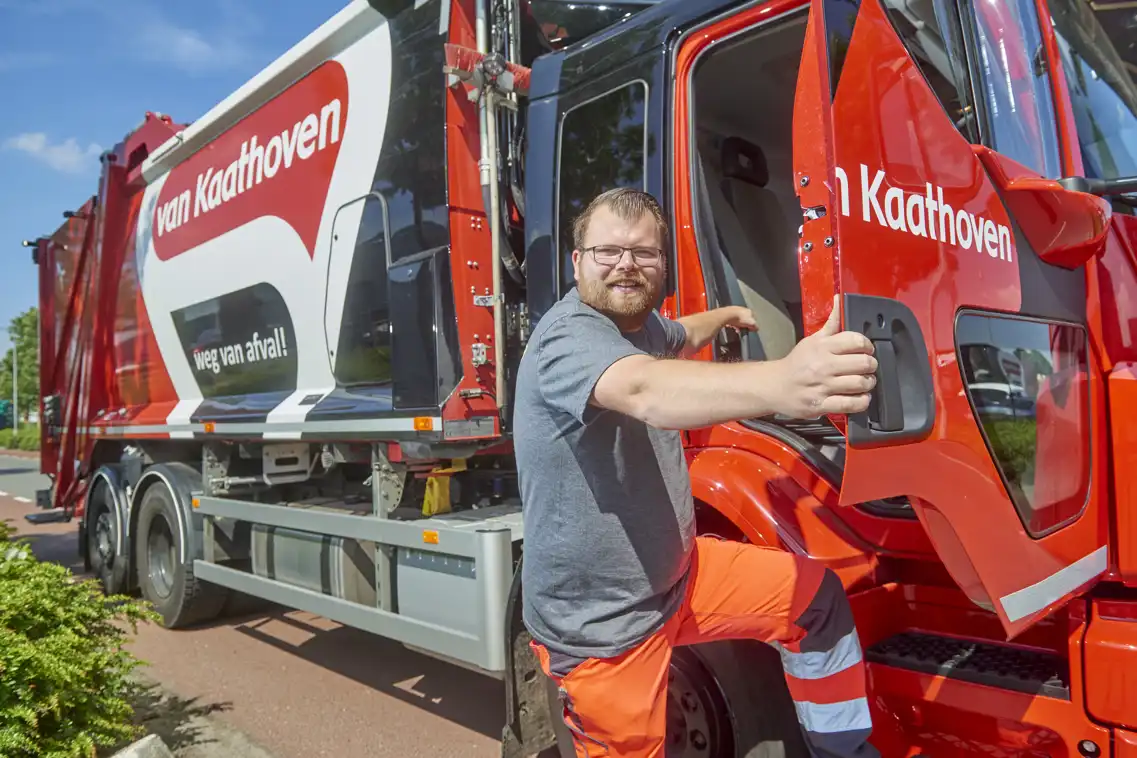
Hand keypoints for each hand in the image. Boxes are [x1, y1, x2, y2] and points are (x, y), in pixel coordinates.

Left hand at [723, 306, 756, 332]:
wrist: (727, 314)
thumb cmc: (741, 318)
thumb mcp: (751, 323)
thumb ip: (755, 326)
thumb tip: (756, 329)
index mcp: (749, 311)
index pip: (753, 319)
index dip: (752, 325)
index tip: (749, 330)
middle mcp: (743, 309)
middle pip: (745, 320)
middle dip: (743, 326)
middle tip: (741, 331)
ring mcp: (735, 310)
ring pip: (738, 320)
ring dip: (737, 326)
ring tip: (736, 329)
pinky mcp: (728, 313)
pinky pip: (732, 320)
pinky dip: (732, 324)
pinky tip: (731, 326)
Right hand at [772, 296, 877, 417]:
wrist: (774, 386)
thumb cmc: (797, 363)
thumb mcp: (812, 340)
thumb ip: (831, 323)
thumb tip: (840, 300)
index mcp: (822, 347)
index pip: (856, 340)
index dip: (868, 345)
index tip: (867, 350)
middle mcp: (823, 366)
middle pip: (863, 363)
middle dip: (871, 365)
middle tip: (867, 367)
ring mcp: (822, 386)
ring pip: (860, 383)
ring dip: (868, 383)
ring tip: (865, 382)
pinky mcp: (821, 405)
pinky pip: (851, 404)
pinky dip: (862, 401)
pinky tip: (860, 397)